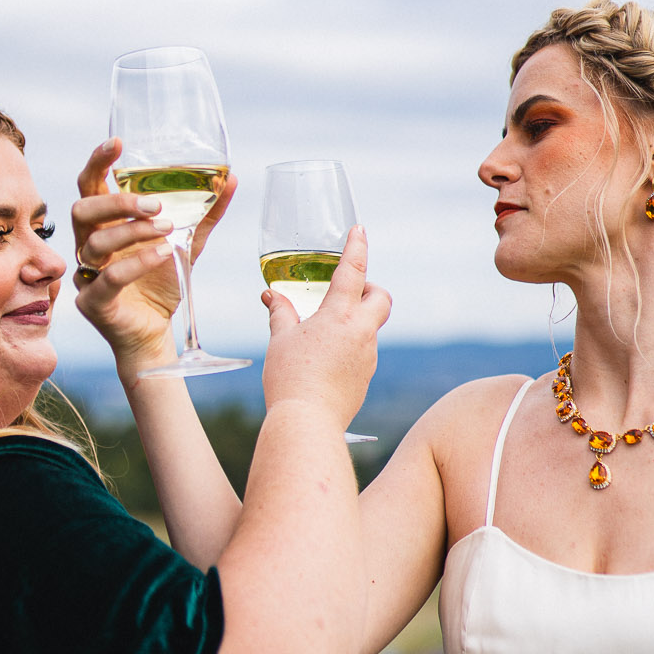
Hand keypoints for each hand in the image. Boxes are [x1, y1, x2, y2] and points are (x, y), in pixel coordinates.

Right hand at [70, 138, 235, 374]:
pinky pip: (107, 278)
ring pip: (95, 242)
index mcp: (104, 225)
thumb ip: (205, 213)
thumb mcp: (188, 244)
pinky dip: (137, 263)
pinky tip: (163, 255)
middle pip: (83, 209)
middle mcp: (89, 245)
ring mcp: (87, 275)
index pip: (90, 186)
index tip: (117, 142)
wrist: (157, 334)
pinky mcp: (94, 304)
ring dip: (133, 231)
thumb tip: (232, 177)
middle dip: (118, 201)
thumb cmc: (162, 283)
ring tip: (168, 230)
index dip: (98, 162)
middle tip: (155, 205)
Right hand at [261, 225, 390, 428]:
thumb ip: (280, 313)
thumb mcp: (280, 340)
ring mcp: (368, 356)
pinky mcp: (366, 377)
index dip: (357, 247)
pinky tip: (327, 358)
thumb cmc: (290, 378)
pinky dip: (351, 346)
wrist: (308, 423)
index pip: (354, 271)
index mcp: (340, 316)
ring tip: (324, 331)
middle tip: (350, 291)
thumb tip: (272, 296)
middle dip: (371, 288)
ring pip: (371, 327)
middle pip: (382, 298)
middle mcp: (361, 332)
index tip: (360, 230)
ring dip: (356, 320)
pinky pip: (364, 352)